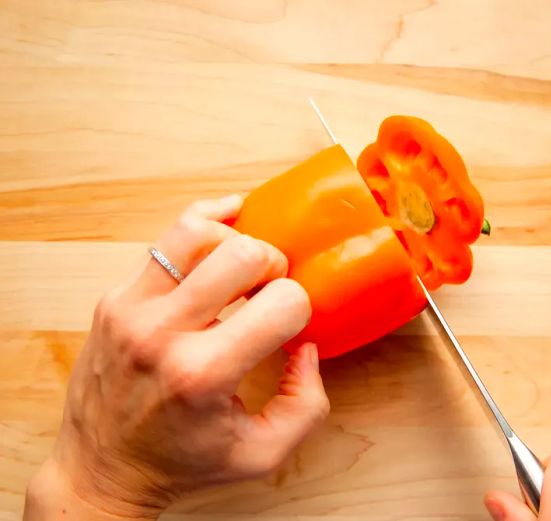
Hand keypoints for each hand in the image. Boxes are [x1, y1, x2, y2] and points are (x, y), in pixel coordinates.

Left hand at [24, 195, 329, 519]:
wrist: (101, 469)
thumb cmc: (182, 462)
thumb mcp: (261, 454)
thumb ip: (305, 404)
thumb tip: (306, 346)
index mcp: (203, 374)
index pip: (281, 303)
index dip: (299, 308)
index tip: (288, 326)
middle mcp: (162, 334)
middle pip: (242, 254)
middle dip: (273, 264)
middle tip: (269, 288)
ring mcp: (131, 309)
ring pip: (195, 232)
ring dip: (234, 240)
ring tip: (241, 265)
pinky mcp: (114, 298)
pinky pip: (162, 240)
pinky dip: (201, 225)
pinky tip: (224, 224)